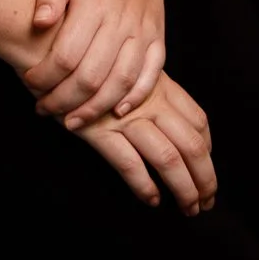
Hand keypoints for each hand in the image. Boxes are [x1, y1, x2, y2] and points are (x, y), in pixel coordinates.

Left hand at [18, 0, 166, 128]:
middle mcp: (121, 22)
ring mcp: (143, 32)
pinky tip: (117, 111)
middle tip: (44, 108)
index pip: (66, 55)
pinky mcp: (158, 38)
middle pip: (91, 76)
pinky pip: (150, 75)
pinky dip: (136, 97)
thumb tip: (38, 23)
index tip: (29, 81)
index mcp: (93, 4)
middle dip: (64, 101)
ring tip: (73, 120)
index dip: (45, 76)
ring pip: (121, 83)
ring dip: (96, 108)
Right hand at [76, 70, 217, 215]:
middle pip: (191, 144)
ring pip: (168, 158)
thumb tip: (171, 120)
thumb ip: (149, 87)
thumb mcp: (127, 66)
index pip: (198, 120)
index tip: (206, 166)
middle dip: (205, 177)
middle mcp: (148, 101)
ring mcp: (124, 116)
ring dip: (184, 189)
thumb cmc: (89, 61)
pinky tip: (152, 199)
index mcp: (159, 84)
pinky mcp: (99, 130)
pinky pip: (130, 164)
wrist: (50, 51)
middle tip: (207, 201)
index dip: (208, 148)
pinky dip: (145, 186)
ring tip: (188, 208)